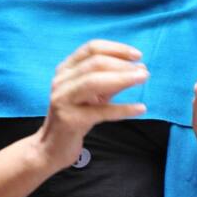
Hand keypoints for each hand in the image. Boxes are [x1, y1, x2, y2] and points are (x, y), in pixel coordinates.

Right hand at [35, 40, 147, 171]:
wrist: (52, 148)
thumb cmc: (76, 118)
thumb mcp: (93, 95)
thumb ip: (111, 81)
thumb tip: (138, 69)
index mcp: (65, 70)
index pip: (91, 48)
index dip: (116, 49)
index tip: (137, 55)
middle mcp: (61, 81)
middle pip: (94, 63)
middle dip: (122, 65)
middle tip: (144, 72)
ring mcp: (63, 100)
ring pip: (94, 82)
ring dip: (122, 78)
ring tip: (142, 79)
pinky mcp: (70, 120)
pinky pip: (101, 111)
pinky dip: (122, 108)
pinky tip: (140, 108)